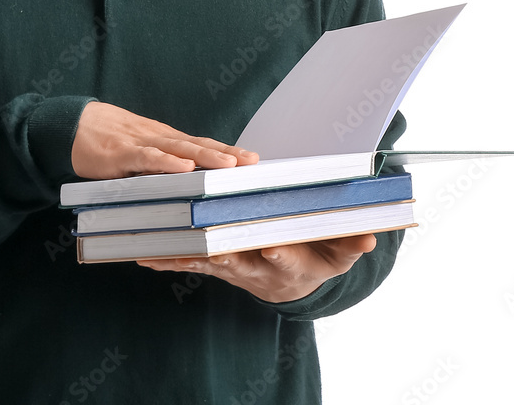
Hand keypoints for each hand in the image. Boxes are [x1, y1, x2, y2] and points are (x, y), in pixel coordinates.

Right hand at [71, 101, 258, 179]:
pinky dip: (167, 162)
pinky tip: (184, 167)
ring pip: (179, 149)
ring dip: (205, 157)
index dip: (226, 151)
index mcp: (164, 140)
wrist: (71, 124)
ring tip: (229, 164)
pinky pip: (148, 158)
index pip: (201, 144)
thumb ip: (158, 167)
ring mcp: (141, 143)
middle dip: (226, 154)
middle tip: (252, 162)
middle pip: (198, 145)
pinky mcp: (122, 153)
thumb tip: (182, 186)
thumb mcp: (138, 152)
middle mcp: (159, 138)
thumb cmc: (106, 141)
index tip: (252, 159)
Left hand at [137, 233, 376, 302]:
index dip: (278, 253)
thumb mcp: (339, 253)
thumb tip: (370, 235)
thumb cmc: (317, 256)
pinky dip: (167, 258)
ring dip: (181, 255)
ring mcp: (231, 265)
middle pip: (235, 258)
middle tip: (203, 244)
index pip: (282, 256)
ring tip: (156, 249)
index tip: (272, 246)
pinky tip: (143, 254)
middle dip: (219, 251)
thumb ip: (352, 244)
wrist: (294, 279)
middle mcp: (254, 266)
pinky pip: (188, 260)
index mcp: (285, 260)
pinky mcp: (215, 263)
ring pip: (204, 259)